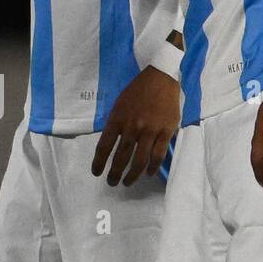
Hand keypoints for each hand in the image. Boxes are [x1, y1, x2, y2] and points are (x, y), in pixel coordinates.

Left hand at [91, 66, 179, 185]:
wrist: (160, 78)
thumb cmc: (136, 91)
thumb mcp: (119, 104)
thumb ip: (115, 123)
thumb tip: (110, 143)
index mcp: (117, 119)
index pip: (104, 145)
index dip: (99, 161)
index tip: (96, 172)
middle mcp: (132, 127)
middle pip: (122, 156)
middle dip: (115, 172)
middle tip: (111, 183)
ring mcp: (150, 130)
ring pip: (140, 159)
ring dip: (132, 174)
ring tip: (127, 183)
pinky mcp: (166, 131)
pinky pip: (158, 154)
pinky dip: (152, 166)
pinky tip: (147, 173)